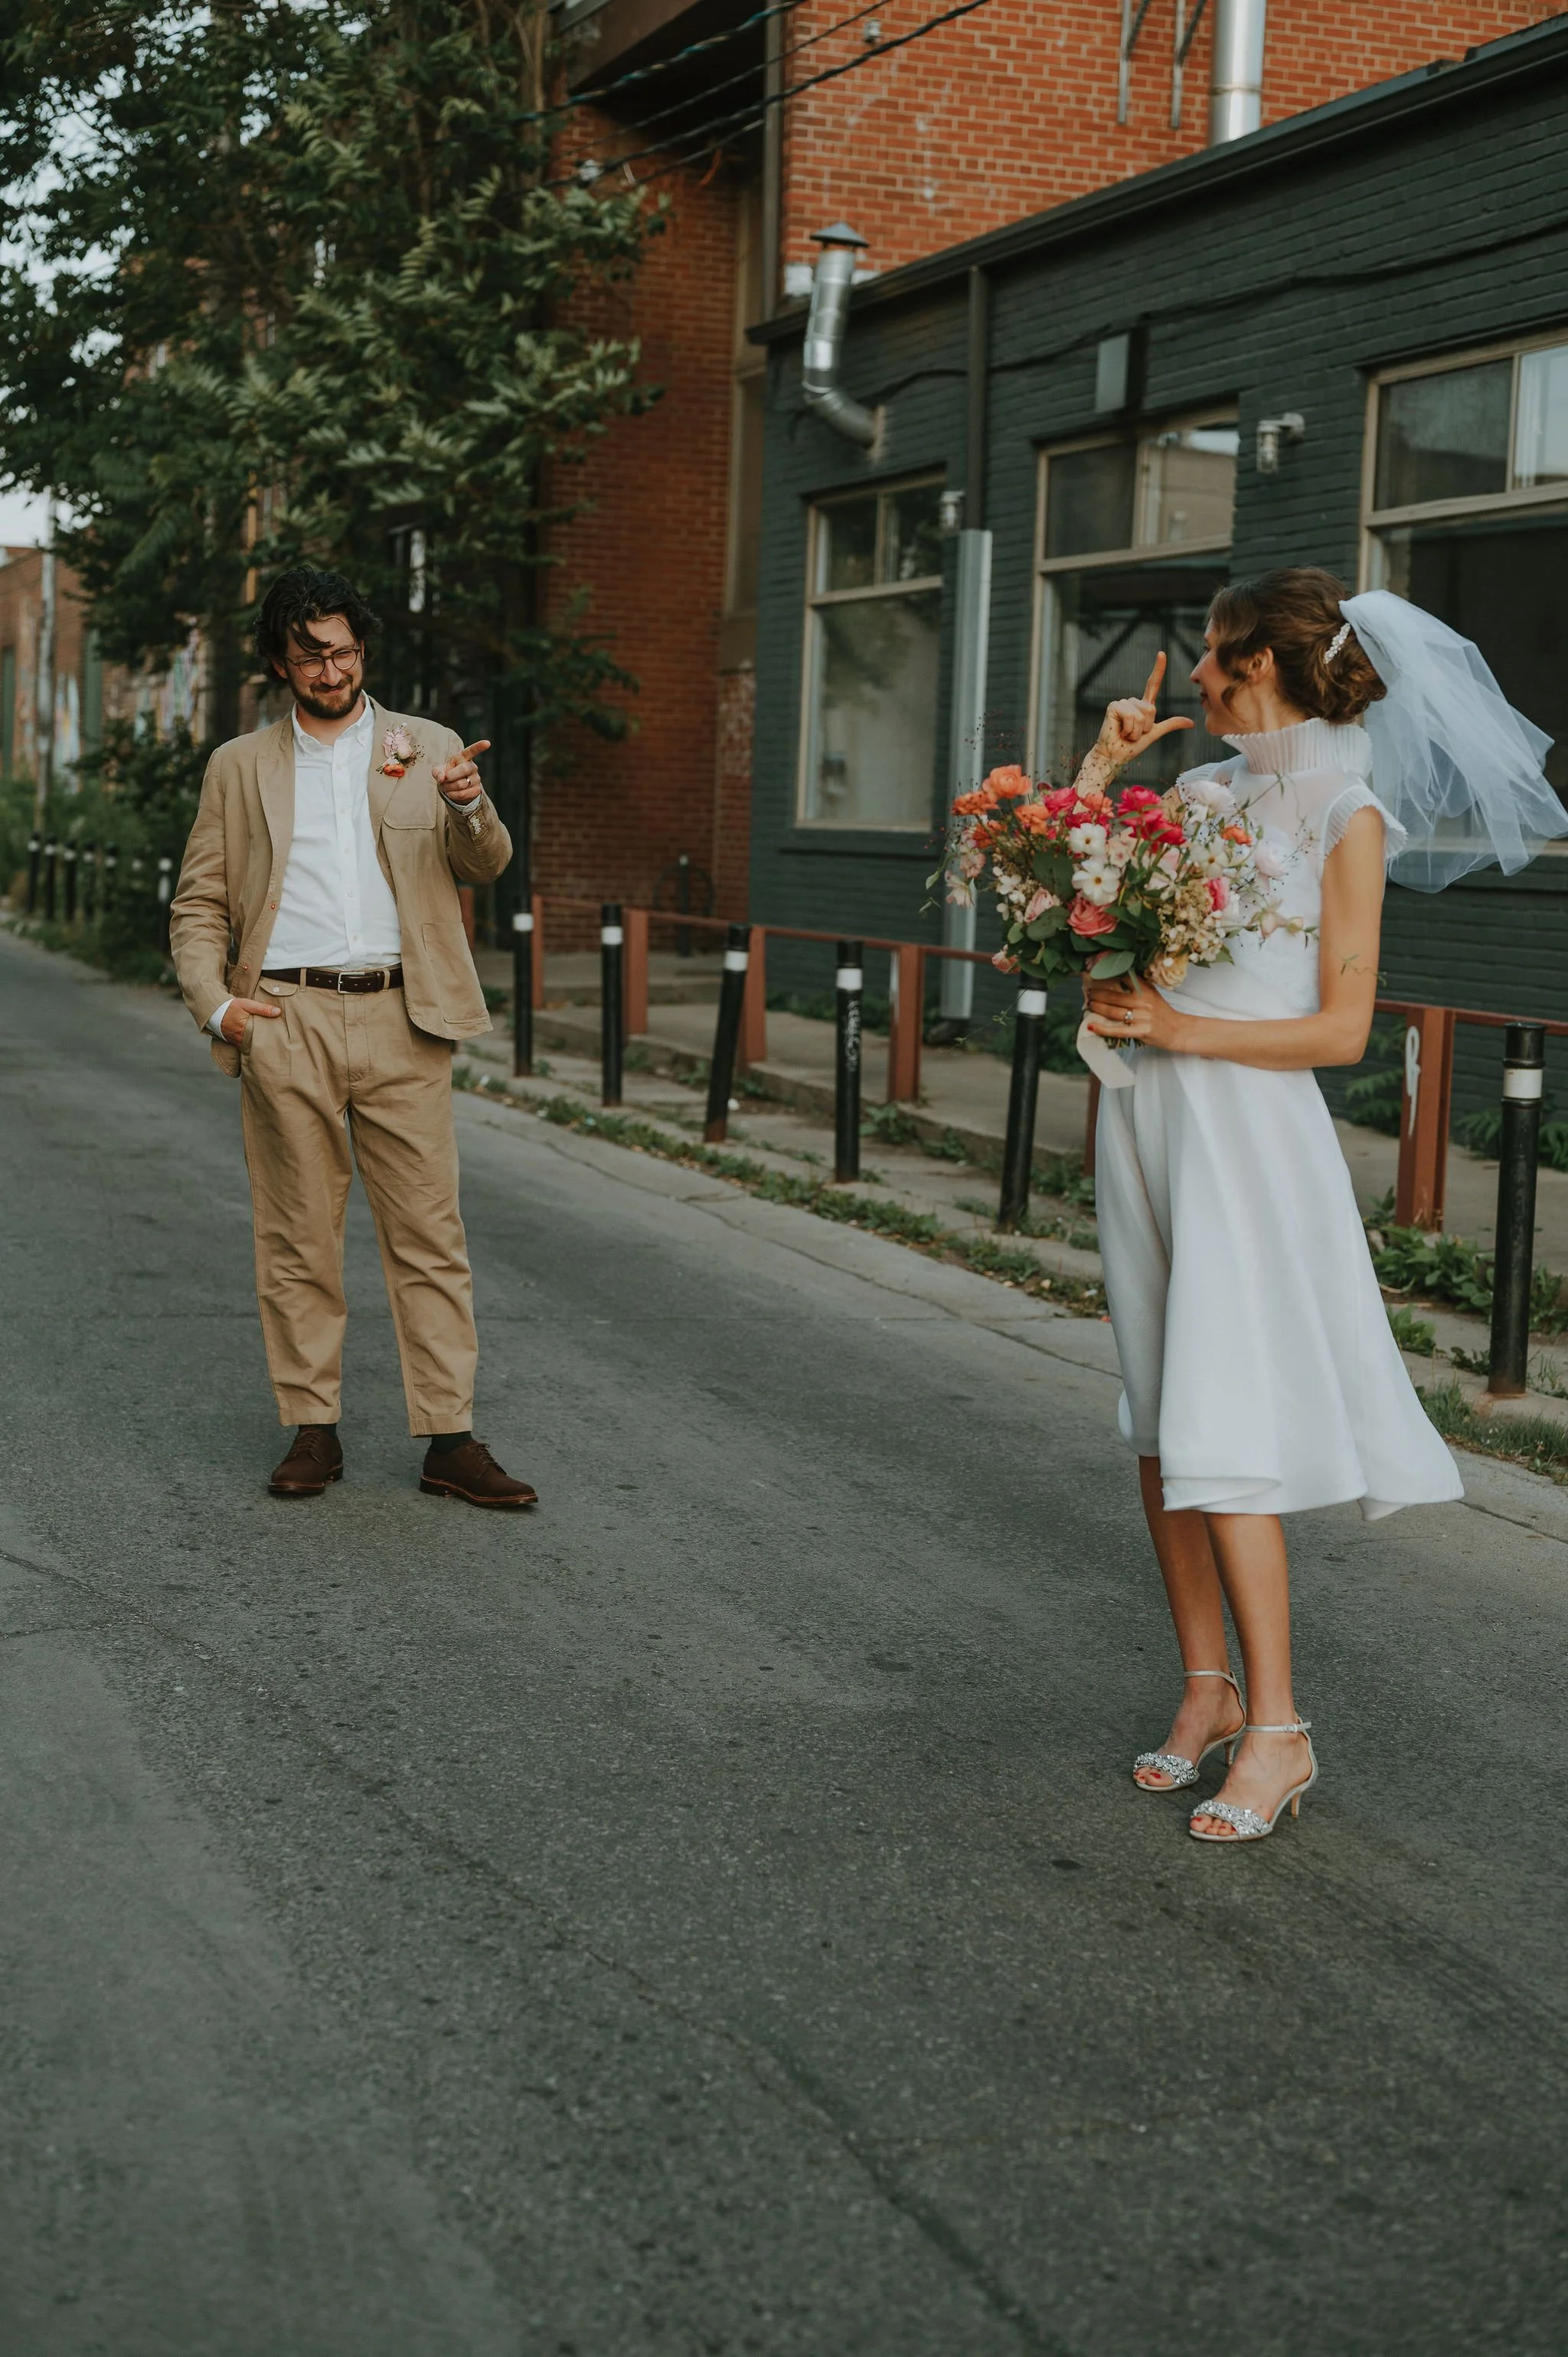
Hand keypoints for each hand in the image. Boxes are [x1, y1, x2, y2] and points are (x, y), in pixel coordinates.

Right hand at [220, 997, 283, 1045]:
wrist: (214, 1011)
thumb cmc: (230, 1007)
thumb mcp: (246, 1004)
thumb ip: (262, 1008)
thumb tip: (278, 1012)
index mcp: (246, 1029)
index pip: (262, 1038)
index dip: (271, 1040)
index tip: (280, 1039)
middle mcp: (241, 1039)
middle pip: (258, 1044)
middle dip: (267, 1044)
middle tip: (278, 1044)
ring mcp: (237, 1042)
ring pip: (251, 1046)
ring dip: (259, 1045)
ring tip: (270, 1045)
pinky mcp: (234, 1042)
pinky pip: (245, 1046)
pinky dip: (251, 1045)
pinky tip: (259, 1044)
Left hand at [434, 739, 489, 804]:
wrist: (452, 788)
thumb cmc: (446, 774)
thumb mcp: (438, 770)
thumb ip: (437, 772)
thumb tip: (442, 778)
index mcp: (463, 757)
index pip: (472, 751)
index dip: (479, 747)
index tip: (487, 743)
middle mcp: (472, 767)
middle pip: (464, 769)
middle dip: (450, 776)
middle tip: (445, 779)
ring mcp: (476, 779)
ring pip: (461, 784)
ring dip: (449, 787)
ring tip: (447, 787)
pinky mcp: (477, 790)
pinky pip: (463, 794)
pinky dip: (453, 795)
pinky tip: (451, 793)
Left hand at [1082, 972, 1186, 1051]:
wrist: (1178, 1030)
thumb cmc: (1162, 1013)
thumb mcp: (1152, 994)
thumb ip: (1137, 986)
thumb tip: (1116, 977)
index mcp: (1145, 990)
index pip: (1123, 978)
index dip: (1107, 975)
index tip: (1094, 974)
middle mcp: (1143, 1001)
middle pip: (1114, 996)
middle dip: (1097, 994)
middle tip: (1087, 992)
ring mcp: (1141, 1017)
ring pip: (1113, 1011)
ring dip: (1097, 1008)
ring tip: (1089, 1005)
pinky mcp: (1141, 1031)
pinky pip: (1118, 1030)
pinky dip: (1103, 1028)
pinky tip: (1091, 1025)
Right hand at [1094, 653, 1194, 775]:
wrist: (1114, 756)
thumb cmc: (1130, 747)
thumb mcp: (1154, 734)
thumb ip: (1170, 725)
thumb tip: (1191, 722)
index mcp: (1143, 706)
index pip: (1152, 684)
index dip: (1158, 669)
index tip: (1162, 653)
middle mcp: (1132, 702)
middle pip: (1151, 708)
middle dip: (1145, 727)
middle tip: (1132, 733)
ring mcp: (1122, 703)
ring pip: (1142, 714)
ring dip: (1136, 730)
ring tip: (1126, 733)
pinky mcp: (1114, 706)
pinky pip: (1131, 716)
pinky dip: (1129, 729)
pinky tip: (1120, 731)